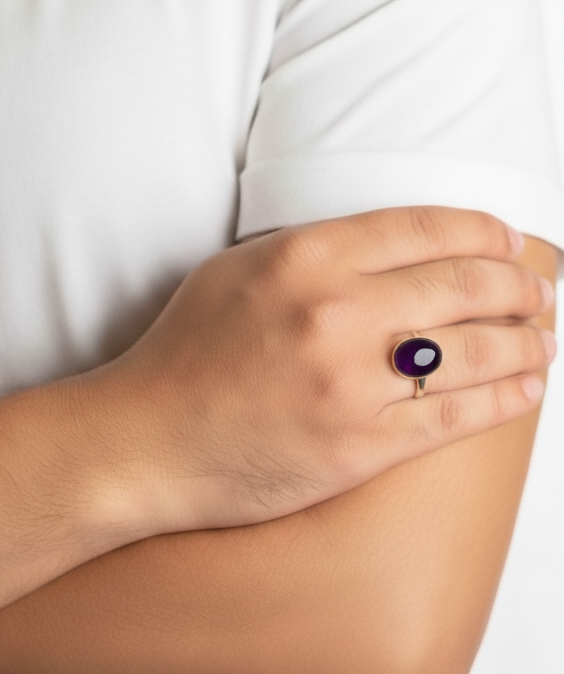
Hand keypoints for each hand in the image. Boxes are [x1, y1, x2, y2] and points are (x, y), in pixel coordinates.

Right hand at [96, 207, 553, 535]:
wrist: (149, 441)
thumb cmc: (184, 353)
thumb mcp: (234, 271)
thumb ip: (307, 251)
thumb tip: (383, 248)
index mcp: (304, 257)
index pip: (423, 228)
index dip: (482, 232)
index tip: (508, 241)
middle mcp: (336, 312)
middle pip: (464, 284)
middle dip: (519, 285)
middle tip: (539, 291)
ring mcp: (353, 382)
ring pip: (474, 351)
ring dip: (526, 341)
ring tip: (545, 337)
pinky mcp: (362, 445)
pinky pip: (456, 417)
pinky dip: (505, 398)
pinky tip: (527, 387)